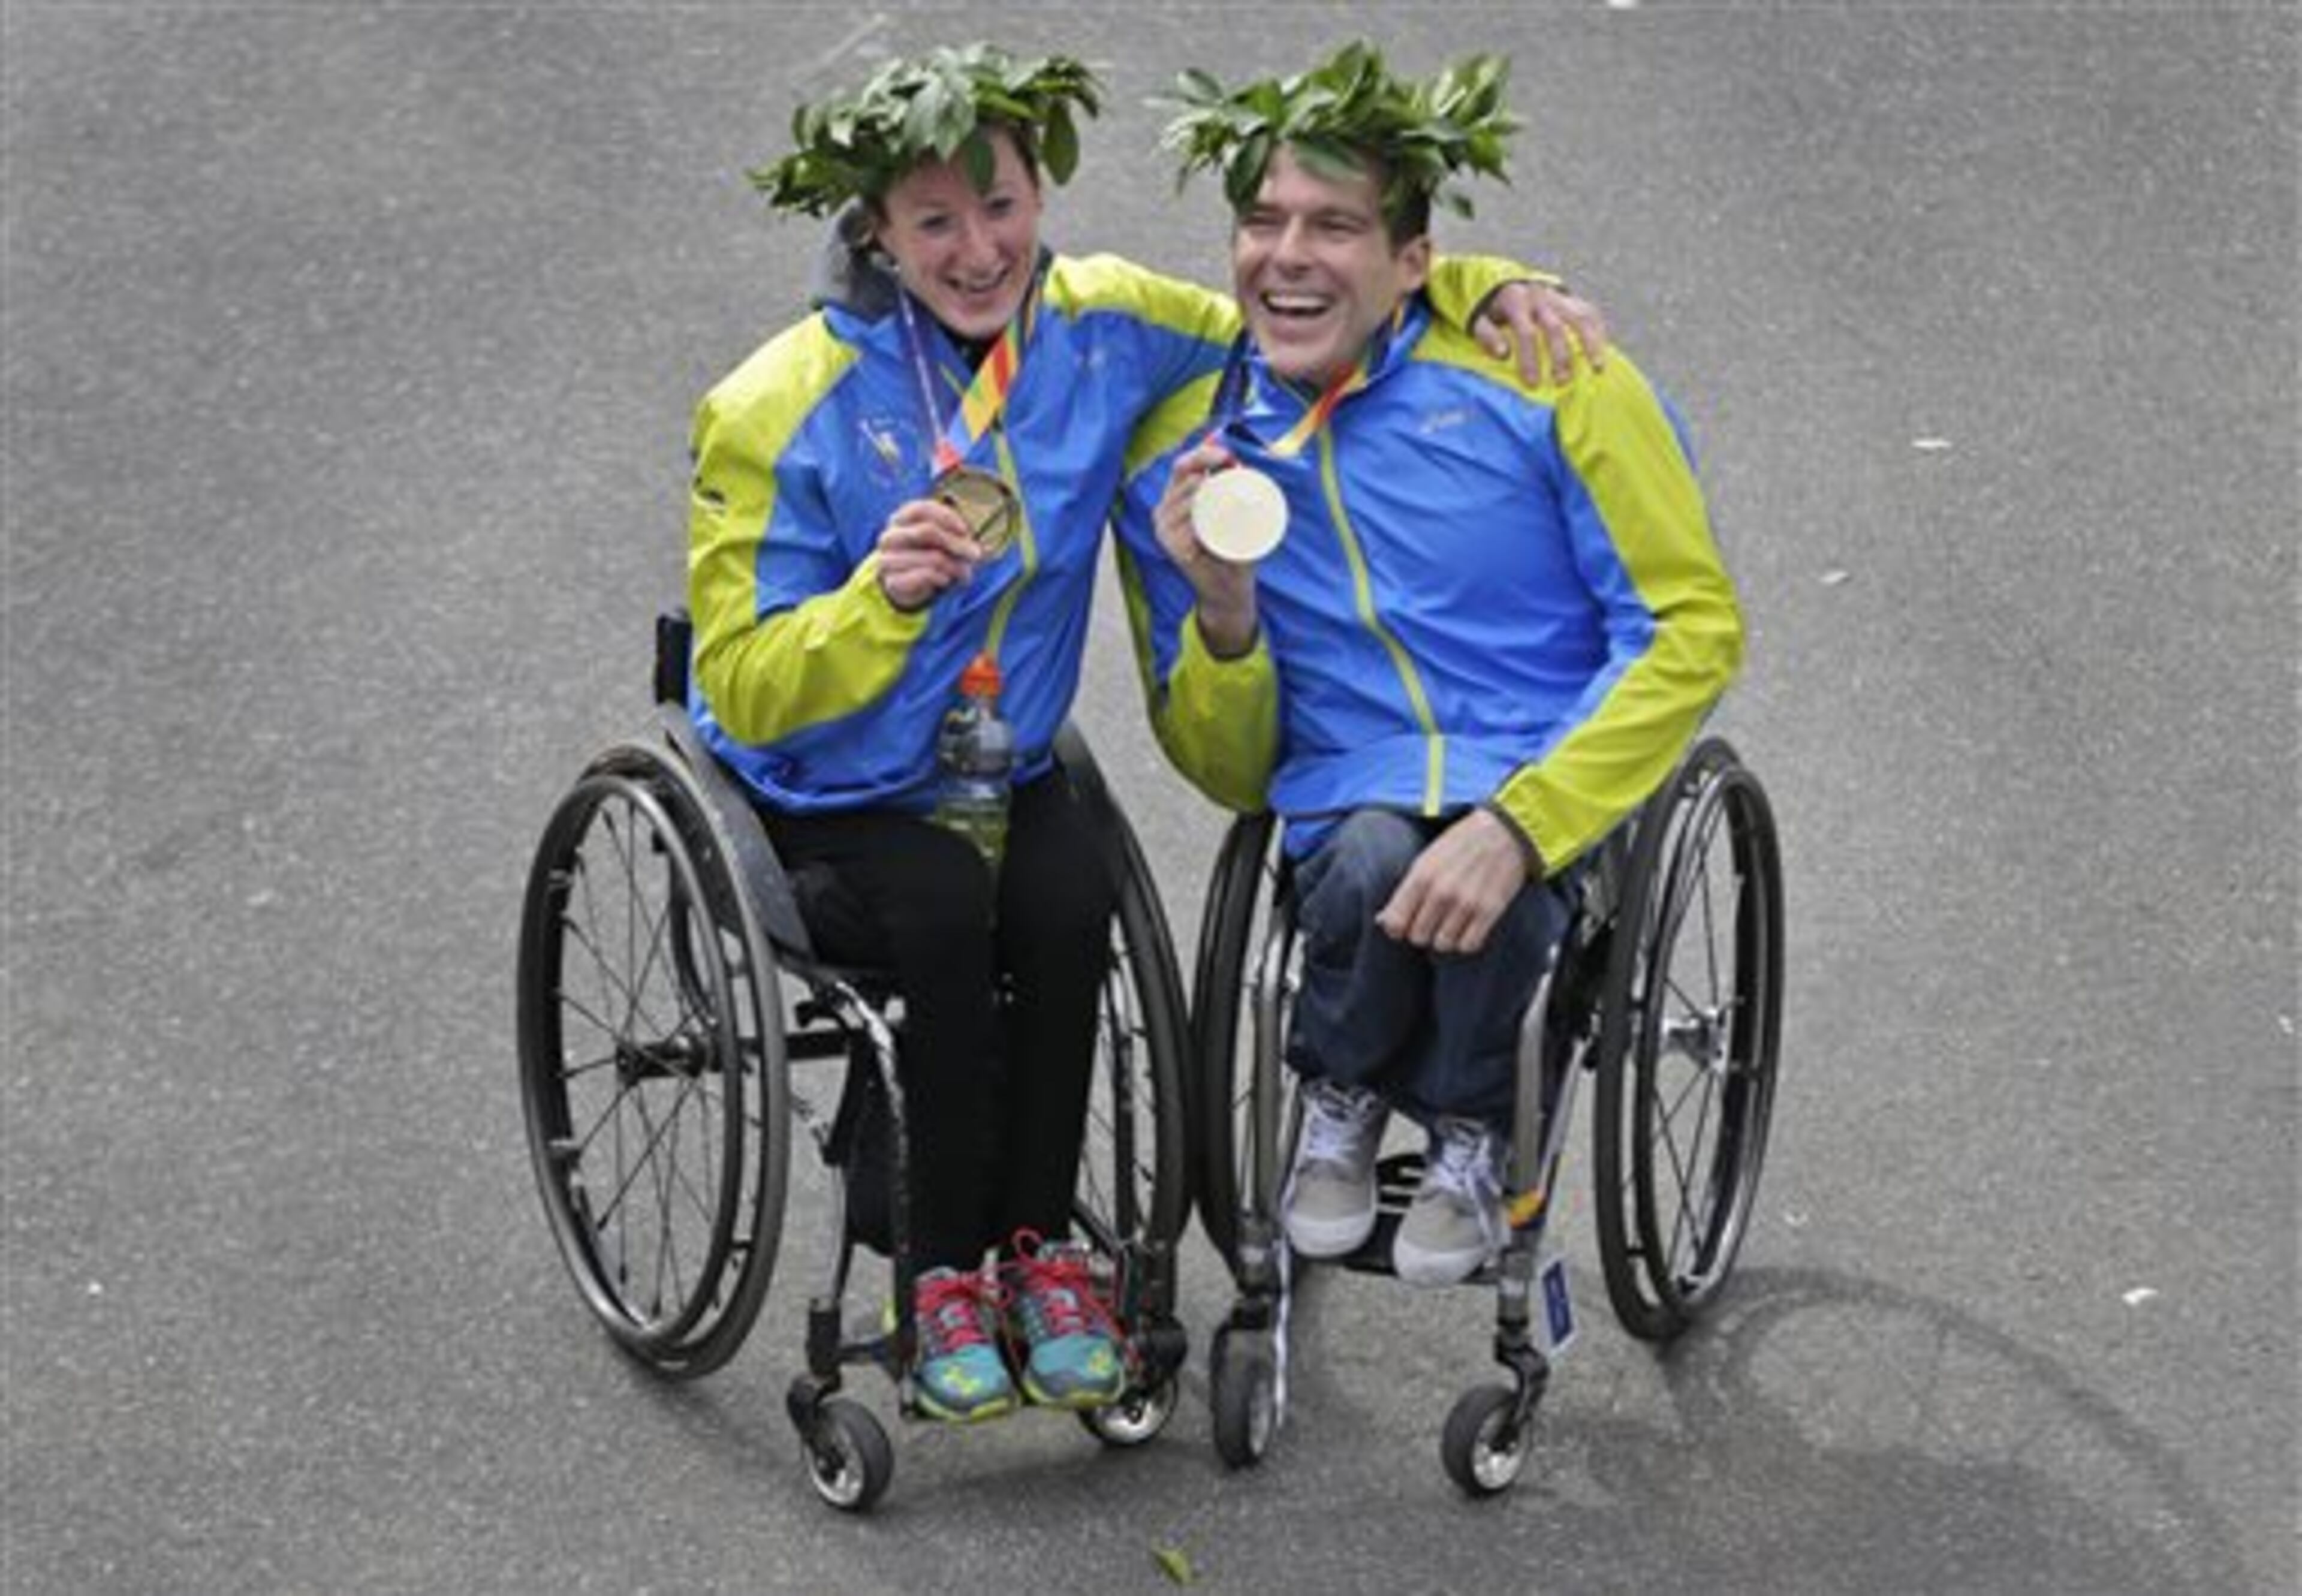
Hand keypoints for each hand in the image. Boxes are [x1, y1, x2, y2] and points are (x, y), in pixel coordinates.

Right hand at [875, 495, 982, 610]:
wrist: (904, 585)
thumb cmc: (926, 555)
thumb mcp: (940, 541)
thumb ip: (955, 538)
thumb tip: (973, 550)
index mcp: (900, 519)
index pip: (922, 509)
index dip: (946, 517)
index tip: (964, 530)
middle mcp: (890, 537)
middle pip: (927, 531)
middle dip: (956, 543)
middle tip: (975, 555)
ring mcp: (887, 559)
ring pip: (932, 557)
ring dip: (955, 566)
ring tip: (965, 573)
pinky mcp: (892, 582)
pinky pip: (926, 576)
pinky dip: (943, 578)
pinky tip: (946, 580)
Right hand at [1153, 437, 1258, 656]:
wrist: (1229, 589)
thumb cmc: (1233, 549)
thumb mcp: (1237, 514)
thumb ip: (1236, 488)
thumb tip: (1242, 460)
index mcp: (1178, 497)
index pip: (1183, 464)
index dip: (1203, 452)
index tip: (1226, 453)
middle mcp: (1165, 509)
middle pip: (1182, 472)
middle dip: (1208, 463)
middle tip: (1233, 467)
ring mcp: (1164, 527)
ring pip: (1186, 496)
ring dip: (1209, 494)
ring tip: (1228, 507)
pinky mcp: (1169, 545)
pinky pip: (1186, 525)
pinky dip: (1201, 523)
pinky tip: (1211, 531)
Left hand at [1375, 809, 1530, 954]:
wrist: (1505, 831)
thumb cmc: (1461, 843)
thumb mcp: (1427, 859)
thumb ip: (1405, 890)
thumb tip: (1381, 920)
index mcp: (1422, 875)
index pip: (1396, 922)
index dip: (1397, 928)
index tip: (1405, 925)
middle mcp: (1442, 891)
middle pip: (1418, 937)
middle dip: (1422, 932)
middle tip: (1432, 920)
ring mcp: (1466, 903)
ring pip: (1443, 945)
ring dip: (1445, 938)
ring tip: (1451, 923)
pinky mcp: (1490, 911)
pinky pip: (1469, 945)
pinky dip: (1467, 941)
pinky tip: (1468, 927)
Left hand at [1475, 280, 1610, 385]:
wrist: (1507, 281)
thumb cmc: (1493, 310)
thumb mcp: (1479, 319)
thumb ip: (1486, 335)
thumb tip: (1503, 353)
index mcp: (1516, 302)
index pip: (1526, 332)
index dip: (1530, 359)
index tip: (1532, 383)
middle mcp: (1540, 297)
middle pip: (1555, 328)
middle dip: (1560, 357)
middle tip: (1561, 382)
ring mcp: (1559, 297)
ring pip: (1580, 318)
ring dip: (1591, 344)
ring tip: (1598, 368)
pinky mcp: (1572, 299)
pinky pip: (1589, 313)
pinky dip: (1598, 331)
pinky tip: (1602, 351)